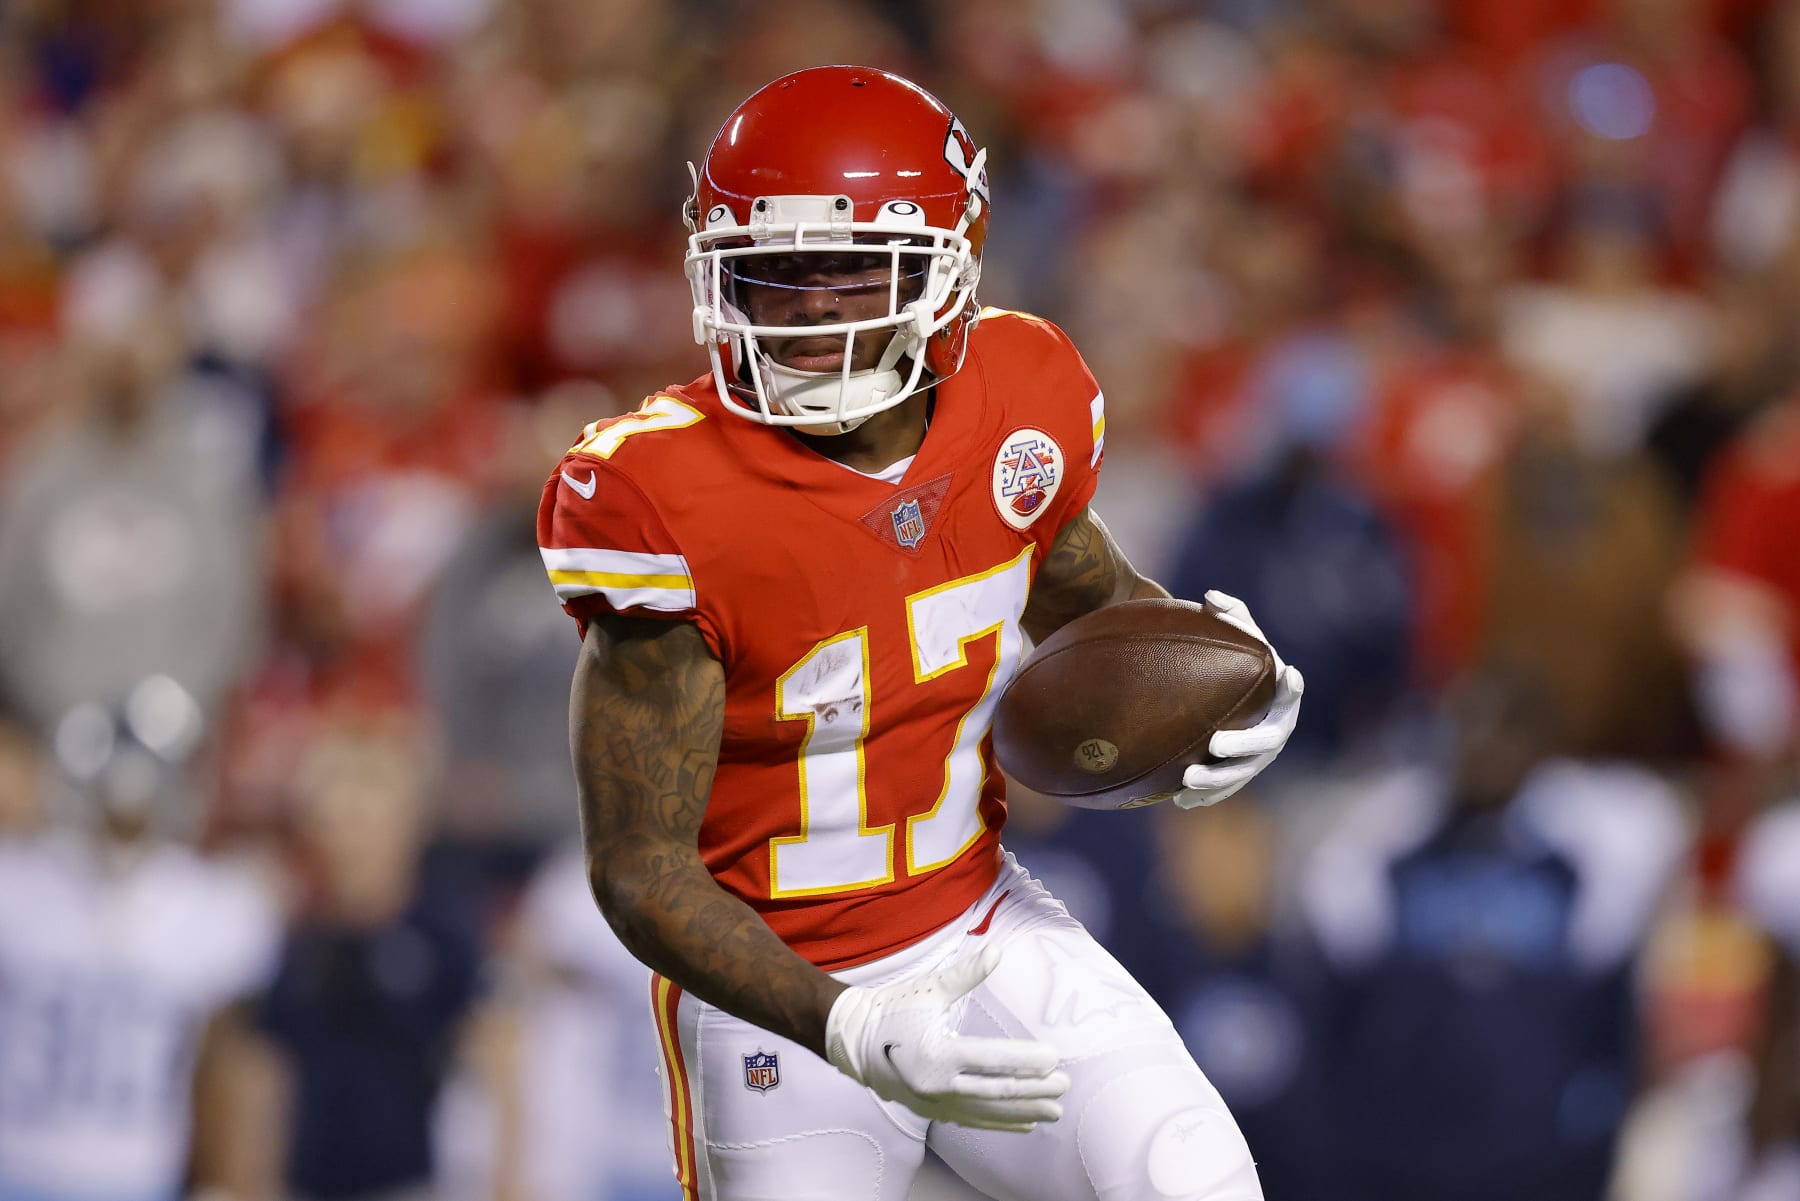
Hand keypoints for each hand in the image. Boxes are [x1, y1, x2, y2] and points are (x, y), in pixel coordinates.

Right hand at [824, 944, 1069, 1131]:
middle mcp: (938, 1084)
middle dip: (1035, 1090)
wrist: (852, 1039)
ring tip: (1053, 1112)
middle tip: (1064, 1088)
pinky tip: (1023, 1122)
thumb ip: (966, 974)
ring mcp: (935, 1102)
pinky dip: (1000, 1122)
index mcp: (939, 1053)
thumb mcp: (930, 990)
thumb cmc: (891, 1009)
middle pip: (997, 1091)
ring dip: (1024, 1111)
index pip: (994, 1061)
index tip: (1055, 1059)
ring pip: (988, 1111)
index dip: (1027, 1061)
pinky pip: (972, 1120)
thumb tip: (997, 951)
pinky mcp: (931, 1111)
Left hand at [1173, 590, 1303, 809]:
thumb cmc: (1237, 660)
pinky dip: (1204, 797)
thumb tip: (1210, 597)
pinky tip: (1180, 800)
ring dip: (1217, 781)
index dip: (1292, 689)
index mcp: (1280, 700)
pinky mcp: (1236, 775)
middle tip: (1215, 744)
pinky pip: (1222, 790)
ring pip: (1241, 775)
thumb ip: (1231, 615)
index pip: (1290, 694)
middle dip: (1243, 747)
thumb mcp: (1238, 635)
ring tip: (1187, 781)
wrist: (1228, 696)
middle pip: (1264, 743)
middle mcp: (1274, 732)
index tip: (1289, 676)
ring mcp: (1256, 759)